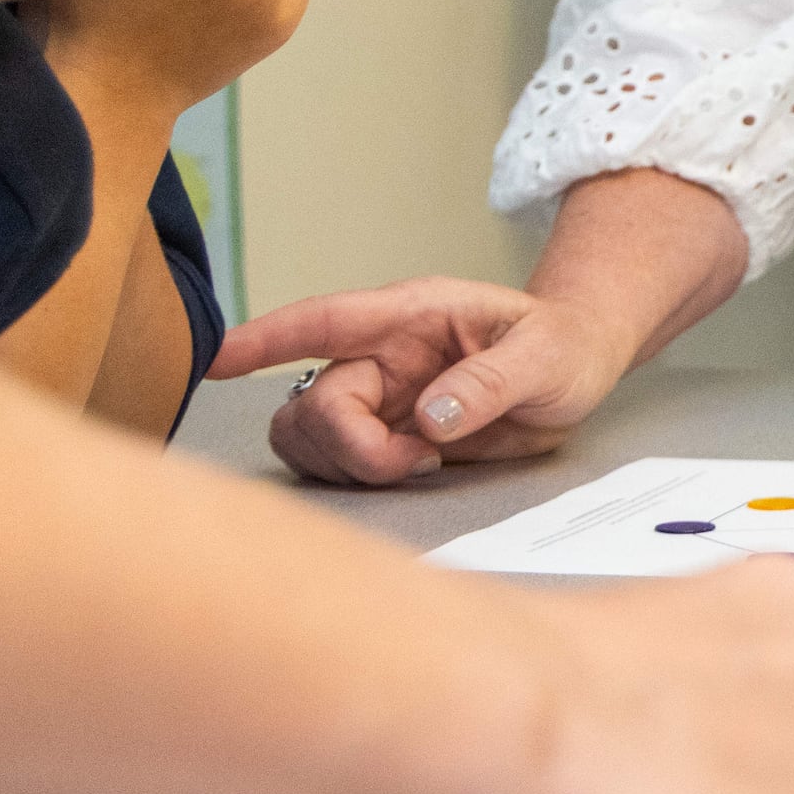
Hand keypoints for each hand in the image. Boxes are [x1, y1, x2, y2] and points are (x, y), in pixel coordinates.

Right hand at [221, 279, 633, 484]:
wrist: (578, 369)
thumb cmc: (564, 345)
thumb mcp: (546, 356)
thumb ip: (491, 383)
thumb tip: (431, 414)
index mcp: (411, 316)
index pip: (323, 321)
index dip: (265, 339)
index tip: (215, 359)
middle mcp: (382, 354)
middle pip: (313, 404)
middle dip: (349, 445)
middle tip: (416, 460)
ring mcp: (379, 396)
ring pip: (309, 437)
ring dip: (350, 464)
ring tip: (421, 462)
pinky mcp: (385, 434)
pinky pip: (336, 462)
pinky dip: (360, 477)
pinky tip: (417, 470)